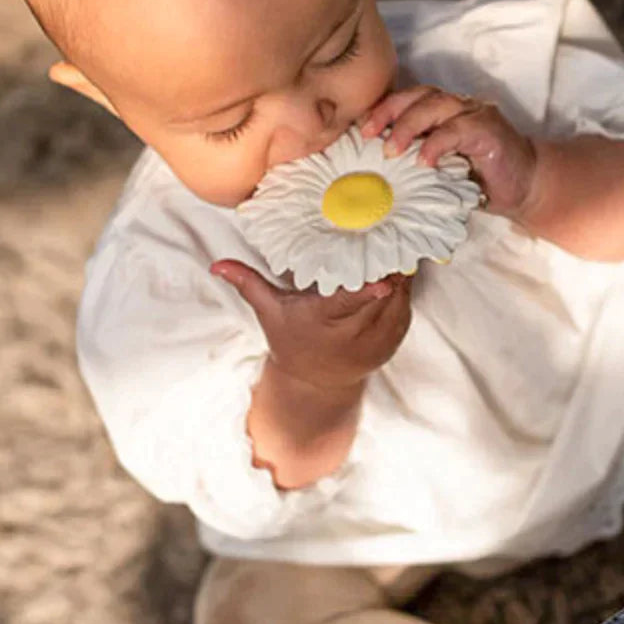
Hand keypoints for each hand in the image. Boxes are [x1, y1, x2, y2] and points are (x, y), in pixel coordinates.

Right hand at [210, 262, 412, 390]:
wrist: (316, 383)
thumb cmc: (292, 340)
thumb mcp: (269, 312)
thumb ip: (248, 283)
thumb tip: (217, 264)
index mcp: (323, 320)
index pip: (349, 304)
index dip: (368, 292)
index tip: (381, 280)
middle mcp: (352, 333)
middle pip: (382, 299)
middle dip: (390, 271)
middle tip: (392, 240)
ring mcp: (376, 340)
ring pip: (399, 302)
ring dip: (401, 278)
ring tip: (399, 249)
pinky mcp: (392, 342)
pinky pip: (406, 311)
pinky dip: (406, 292)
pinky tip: (403, 270)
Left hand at [360, 85, 537, 218]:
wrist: (525, 188)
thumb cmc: (480, 181)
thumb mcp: (440, 171)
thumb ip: (415, 163)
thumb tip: (375, 175)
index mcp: (442, 112)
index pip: (407, 100)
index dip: (382, 110)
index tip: (360, 130)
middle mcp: (458, 106)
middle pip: (417, 96)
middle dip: (388, 112)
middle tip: (369, 136)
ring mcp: (475, 114)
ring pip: (435, 106)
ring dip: (409, 126)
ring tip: (391, 150)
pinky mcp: (489, 130)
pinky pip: (458, 130)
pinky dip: (438, 144)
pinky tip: (424, 162)